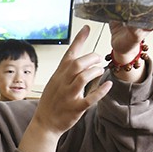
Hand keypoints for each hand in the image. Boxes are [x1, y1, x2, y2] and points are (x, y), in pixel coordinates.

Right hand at [19, 26, 111, 151]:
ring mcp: (68, 95)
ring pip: (83, 77)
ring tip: (101, 70)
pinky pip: (90, 98)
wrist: (44, 123)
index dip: (79, 40)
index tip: (87, 28)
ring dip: (95, 71)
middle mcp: (63, 83)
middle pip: (78, 64)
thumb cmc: (51, 102)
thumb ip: (66, 72)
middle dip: (91, 58)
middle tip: (99, 58)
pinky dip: (101, 91)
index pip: (69, 53)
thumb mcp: (55, 82)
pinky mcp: (75, 108)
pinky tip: (108, 85)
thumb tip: (81, 62)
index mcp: (59, 75)